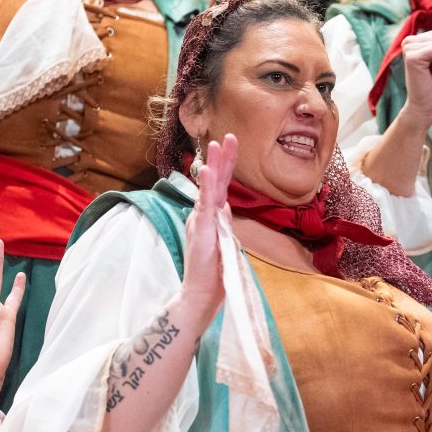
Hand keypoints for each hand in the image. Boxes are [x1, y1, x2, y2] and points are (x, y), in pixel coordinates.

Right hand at [181, 134, 237, 325]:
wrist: (202, 295)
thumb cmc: (215, 275)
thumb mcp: (224, 244)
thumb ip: (223, 225)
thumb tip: (226, 209)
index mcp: (213, 218)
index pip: (221, 187)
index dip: (226, 166)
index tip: (231, 146)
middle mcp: (205, 215)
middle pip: (216, 181)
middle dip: (223, 158)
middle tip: (229, 136)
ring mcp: (202, 221)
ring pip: (210, 188)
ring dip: (214, 165)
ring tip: (216, 143)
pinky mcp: (200, 229)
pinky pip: (204, 204)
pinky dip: (205, 186)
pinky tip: (206, 170)